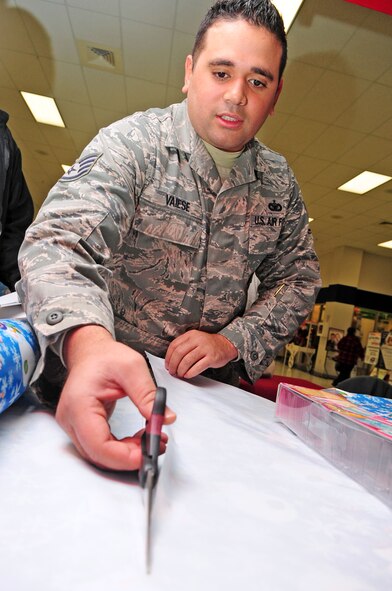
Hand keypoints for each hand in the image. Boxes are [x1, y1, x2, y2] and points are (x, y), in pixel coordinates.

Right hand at [56, 325, 175, 470]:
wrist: (91, 352)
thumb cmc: (105, 356)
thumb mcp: (132, 367)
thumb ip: (147, 394)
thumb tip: (164, 418)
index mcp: (79, 403)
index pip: (98, 445)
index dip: (124, 456)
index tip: (149, 452)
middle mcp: (71, 419)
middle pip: (98, 455)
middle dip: (130, 457)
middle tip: (158, 445)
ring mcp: (73, 426)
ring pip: (100, 455)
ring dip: (127, 454)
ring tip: (152, 438)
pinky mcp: (81, 428)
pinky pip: (101, 448)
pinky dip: (121, 448)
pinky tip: (139, 438)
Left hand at [165, 330, 237, 378]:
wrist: (225, 345)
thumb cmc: (207, 345)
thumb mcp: (195, 340)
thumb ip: (184, 346)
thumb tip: (170, 361)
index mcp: (191, 335)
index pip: (174, 345)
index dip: (168, 357)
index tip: (167, 365)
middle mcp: (198, 340)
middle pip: (179, 353)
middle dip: (173, 365)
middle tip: (172, 372)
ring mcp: (205, 348)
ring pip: (187, 361)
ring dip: (181, 370)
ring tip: (180, 374)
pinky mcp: (212, 358)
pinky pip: (198, 367)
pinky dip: (190, 373)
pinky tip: (188, 375)